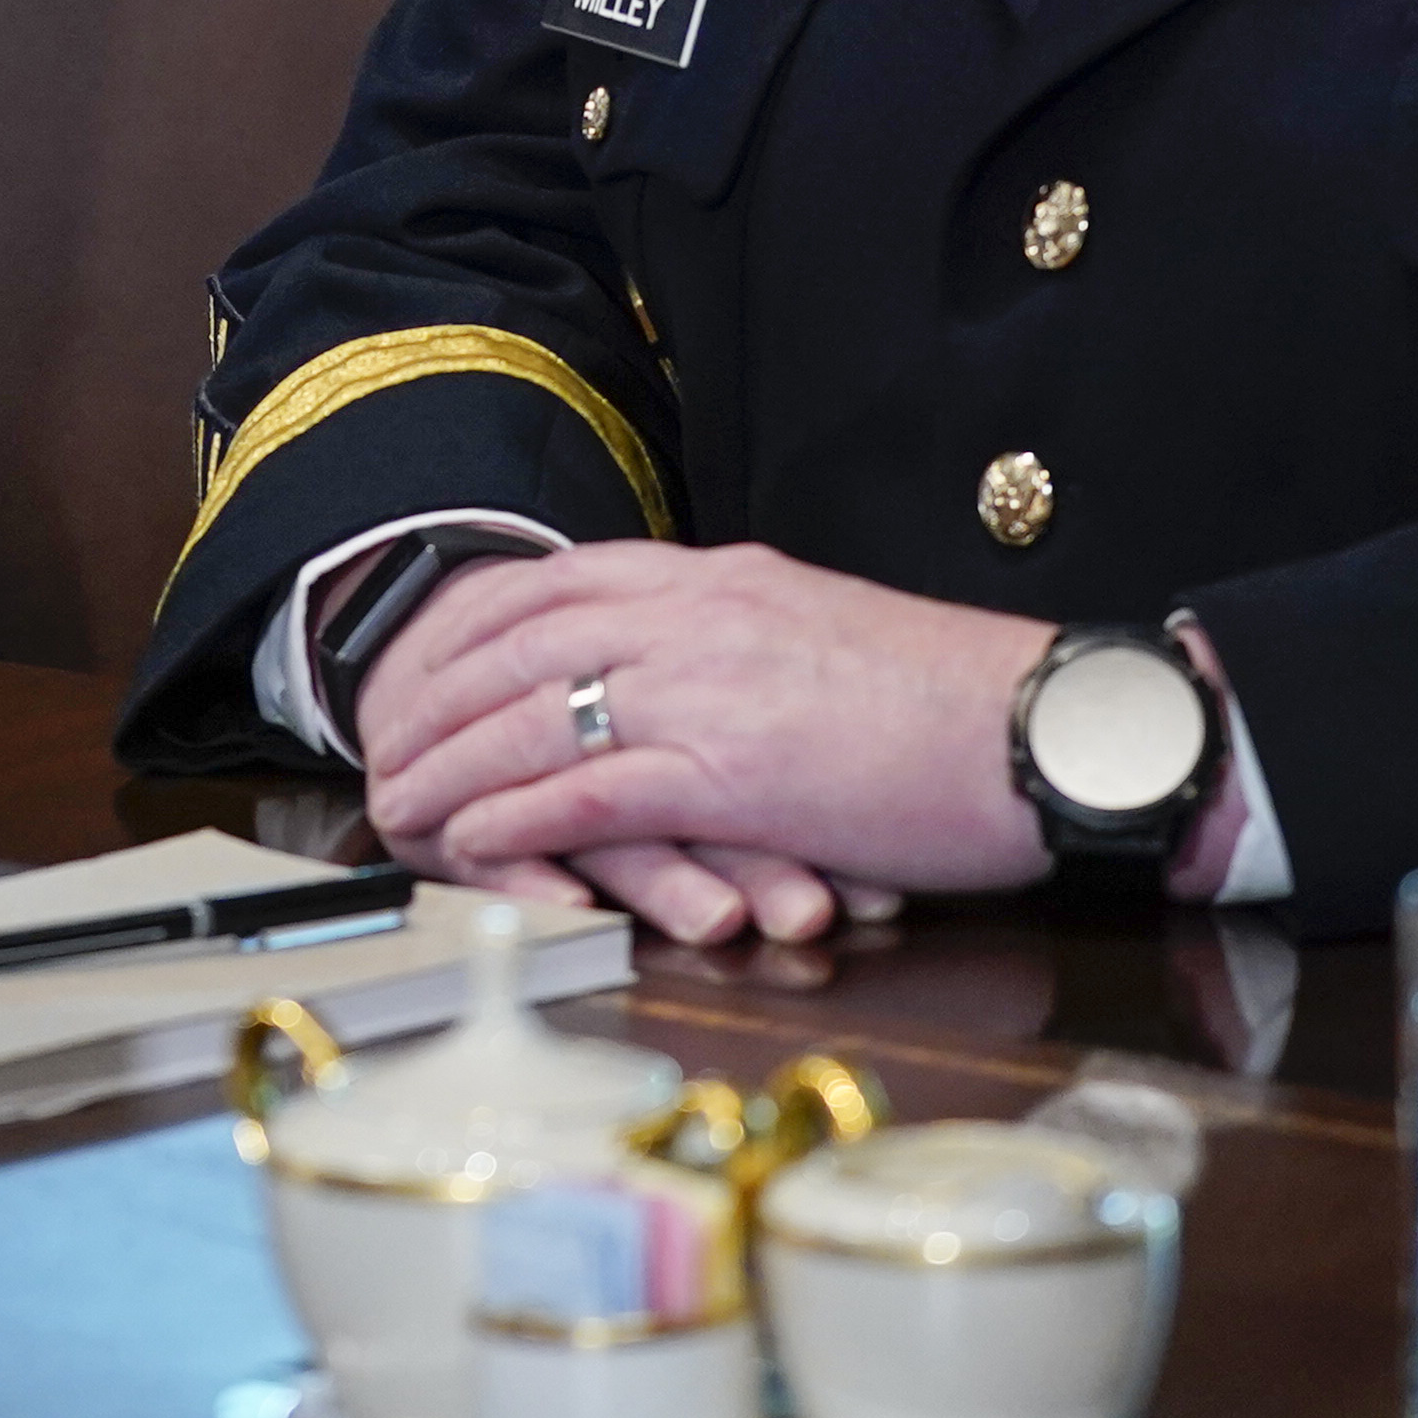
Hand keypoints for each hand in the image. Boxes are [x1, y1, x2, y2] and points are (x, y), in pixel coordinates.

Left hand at [352, 541, 1051, 940]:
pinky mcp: (737, 771)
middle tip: (371, 746)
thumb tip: (662, 672)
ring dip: (446, 764)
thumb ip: (726, 644)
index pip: (544, 582)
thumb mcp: (812, 639)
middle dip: (425, 698)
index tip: (407, 670)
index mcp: (714, 579)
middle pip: (513, 642)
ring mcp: (712, 689)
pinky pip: (594, 789)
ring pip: (533, 714)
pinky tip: (469, 838)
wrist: (1045, 729)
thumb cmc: (946, 703)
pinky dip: (516, 814)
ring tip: (394, 805)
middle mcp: (697, 616)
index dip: (456, 629)